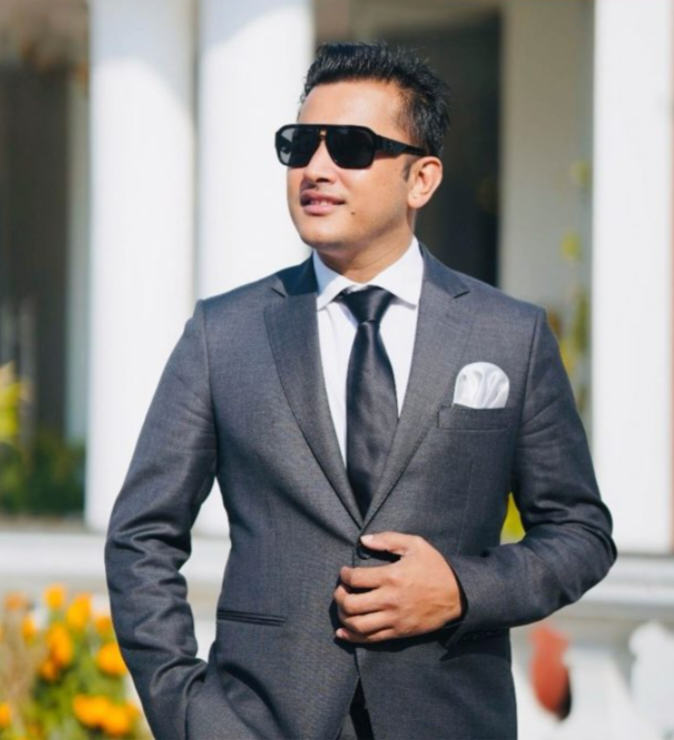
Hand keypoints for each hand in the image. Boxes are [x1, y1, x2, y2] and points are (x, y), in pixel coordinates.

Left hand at [333, 531, 463, 643]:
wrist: (458, 595)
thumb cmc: (435, 567)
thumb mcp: (415, 545)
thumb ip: (388, 540)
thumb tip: (363, 540)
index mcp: (391, 576)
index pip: (355, 579)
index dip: (344, 575)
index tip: (344, 572)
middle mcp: (389, 600)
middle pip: (351, 604)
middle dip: (339, 596)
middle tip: (341, 590)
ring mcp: (394, 619)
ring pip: (357, 625)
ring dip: (343, 616)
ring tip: (344, 607)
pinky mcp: (399, 633)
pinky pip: (370, 639)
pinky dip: (352, 637)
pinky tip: (342, 632)